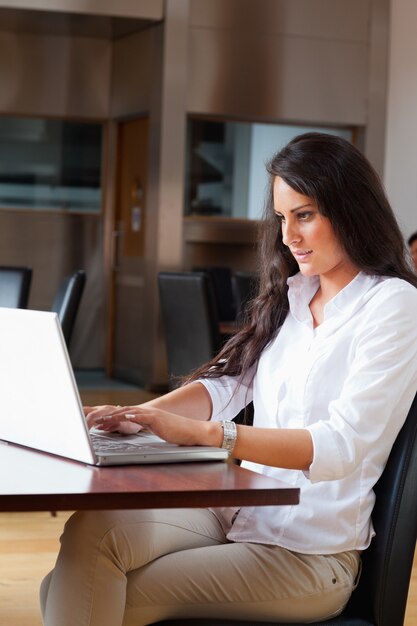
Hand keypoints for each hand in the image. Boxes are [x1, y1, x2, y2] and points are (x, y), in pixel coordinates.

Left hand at [94, 405, 222, 446]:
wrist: (193, 431)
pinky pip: (142, 416)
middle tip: (94, 420)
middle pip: (123, 411)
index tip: (99, 422)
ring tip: (102, 420)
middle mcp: (148, 412)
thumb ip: (147, 427)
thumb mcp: (158, 429)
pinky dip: (131, 415)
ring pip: (129, 412)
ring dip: (114, 416)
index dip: (111, 417)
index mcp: (147, 415)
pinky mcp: (157, 419)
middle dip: (107, 416)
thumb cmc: (177, 433)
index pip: (125, 414)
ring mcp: (152, 414)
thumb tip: (137, 428)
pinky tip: (123, 416)